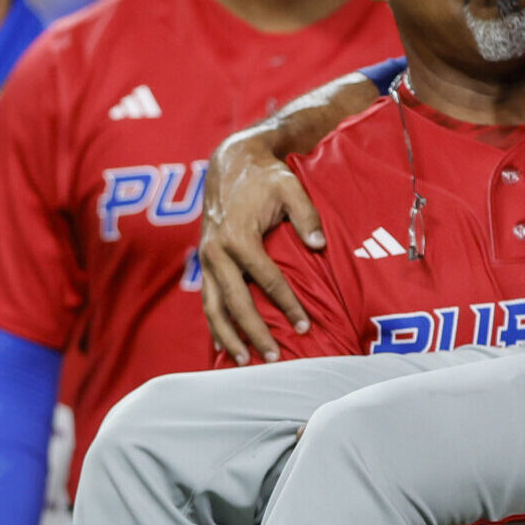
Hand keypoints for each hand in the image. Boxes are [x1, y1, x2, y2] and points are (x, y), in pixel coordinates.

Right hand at [199, 132, 322, 363]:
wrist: (230, 163)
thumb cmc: (265, 176)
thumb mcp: (290, 187)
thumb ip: (306, 216)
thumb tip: (320, 246)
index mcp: (238, 237)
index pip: (266, 280)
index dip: (287, 305)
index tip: (304, 326)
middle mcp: (217, 252)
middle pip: (236, 302)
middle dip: (255, 332)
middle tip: (274, 357)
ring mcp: (207, 259)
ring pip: (214, 307)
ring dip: (228, 336)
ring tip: (243, 361)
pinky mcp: (204, 262)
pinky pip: (207, 299)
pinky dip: (214, 324)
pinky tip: (223, 344)